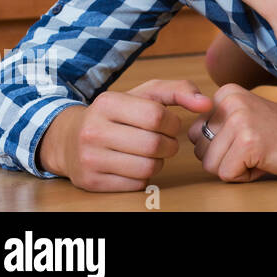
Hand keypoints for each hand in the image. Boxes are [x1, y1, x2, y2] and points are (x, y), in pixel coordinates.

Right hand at [38, 79, 213, 191]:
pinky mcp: (90, 182)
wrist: (69, 139)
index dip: (173, 123)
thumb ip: (179, 91)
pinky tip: (136, 165)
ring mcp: (90, 158)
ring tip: (152, 153)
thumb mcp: (145, 94)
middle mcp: (94, 130)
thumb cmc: (117, 114)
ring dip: (159, 162)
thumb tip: (207, 104)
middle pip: (154, 145)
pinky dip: (144, 177)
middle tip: (165, 142)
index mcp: (108, 103)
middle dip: (169, 145)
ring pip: (148, 168)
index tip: (171, 125)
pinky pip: (136, 185)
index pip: (157, 116)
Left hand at [188, 84, 276, 180]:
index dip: (221, 146)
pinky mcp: (248, 141)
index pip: (196, 134)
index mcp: (226, 93)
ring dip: (235, 168)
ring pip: (211, 165)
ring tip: (260, 153)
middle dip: (225, 159)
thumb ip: (217, 123)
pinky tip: (265, 160)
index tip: (249, 137)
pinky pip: (227, 175)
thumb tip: (187, 136)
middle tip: (255, 147)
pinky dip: (245, 177)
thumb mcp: (244, 117)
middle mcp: (230, 101)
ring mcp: (239, 120)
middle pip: (200, 150)